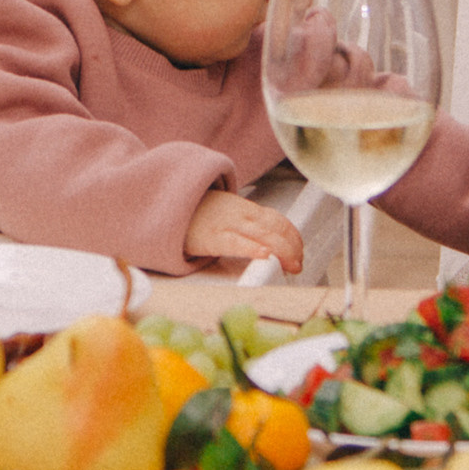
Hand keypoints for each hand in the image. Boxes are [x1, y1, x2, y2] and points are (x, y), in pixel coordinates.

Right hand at [185, 189, 304, 275]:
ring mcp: (227, 224)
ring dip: (281, 251)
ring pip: (262, 235)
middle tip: (298, 264)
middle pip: (274, 227)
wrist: (168, 204)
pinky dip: (253, 248)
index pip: (277, 218)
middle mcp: (240, 214)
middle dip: (291, 247)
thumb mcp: (226, 210)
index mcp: (245, 208)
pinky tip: (264, 255)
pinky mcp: (212, 238)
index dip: (293, 235)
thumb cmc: (196, 213)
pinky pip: (236, 242)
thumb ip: (246, 222)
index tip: (300, 249)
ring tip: (291, 265)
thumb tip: (270, 239)